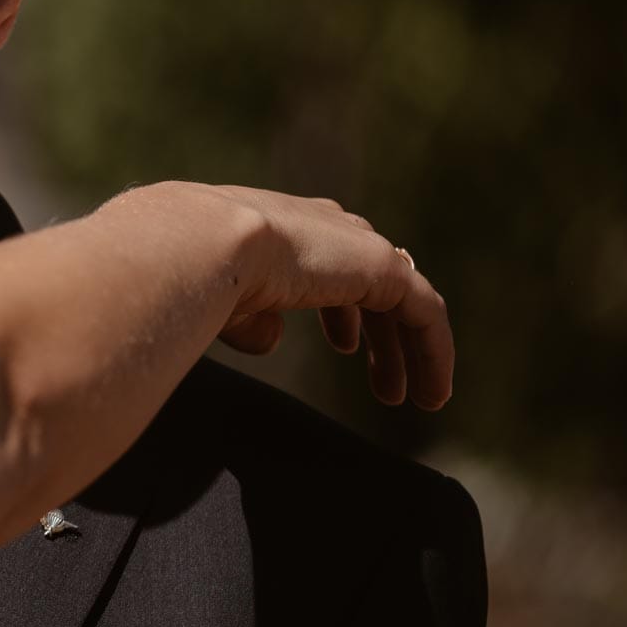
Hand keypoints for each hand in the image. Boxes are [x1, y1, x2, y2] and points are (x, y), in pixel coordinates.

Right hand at [182, 186, 452, 409]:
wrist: (206, 246)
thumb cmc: (194, 273)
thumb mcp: (222, 303)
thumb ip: (251, 320)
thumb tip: (271, 340)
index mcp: (288, 228)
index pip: (333, 263)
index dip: (342, 309)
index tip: (345, 347)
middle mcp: (327, 228)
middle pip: (375, 283)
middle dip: (382, 337)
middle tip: (387, 387)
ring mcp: (358, 244)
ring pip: (405, 301)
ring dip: (411, 352)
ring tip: (415, 399)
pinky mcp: (384, 268)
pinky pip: (425, 313)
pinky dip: (433, 352)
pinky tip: (431, 392)